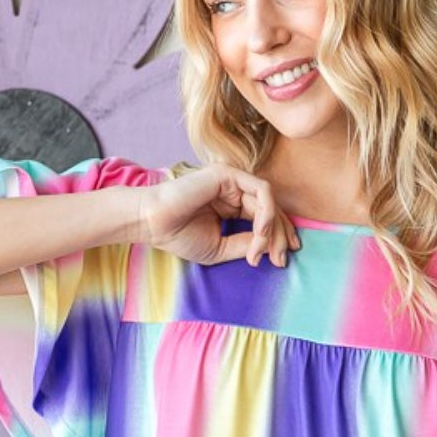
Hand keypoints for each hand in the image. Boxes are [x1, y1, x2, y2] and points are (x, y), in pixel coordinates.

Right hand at [137, 163, 300, 268]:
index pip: (266, 219)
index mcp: (232, 206)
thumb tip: (271, 247)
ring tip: (264, 251)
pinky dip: (267, 213)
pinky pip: (261, 191)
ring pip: (270, 202)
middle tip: (282, 259)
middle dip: (281, 236)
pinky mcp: (229, 174)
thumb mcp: (221, 248)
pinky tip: (259, 232)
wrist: (154, 224)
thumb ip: (246, 244)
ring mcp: (233, 181)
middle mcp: (235, 191)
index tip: (281, 261)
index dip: (278, 239)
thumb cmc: (180, 236)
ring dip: (273, 229)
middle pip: (273, 210)